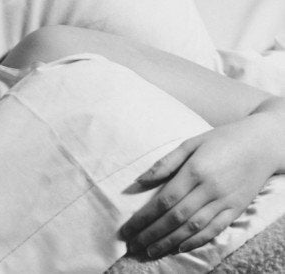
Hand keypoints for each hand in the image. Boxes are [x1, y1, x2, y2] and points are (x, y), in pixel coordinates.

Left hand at [120, 113, 283, 257]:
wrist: (263, 143)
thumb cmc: (222, 139)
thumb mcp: (190, 143)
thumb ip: (164, 163)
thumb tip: (139, 181)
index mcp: (195, 170)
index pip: (164, 200)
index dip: (144, 217)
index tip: (127, 229)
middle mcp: (209, 188)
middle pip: (175, 217)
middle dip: (151, 233)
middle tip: (133, 246)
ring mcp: (225, 200)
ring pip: (193, 227)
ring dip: (169, 242)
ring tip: (150, 251)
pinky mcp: (237, 208)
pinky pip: (215, 229)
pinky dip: (196, 241)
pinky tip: (179, 247)